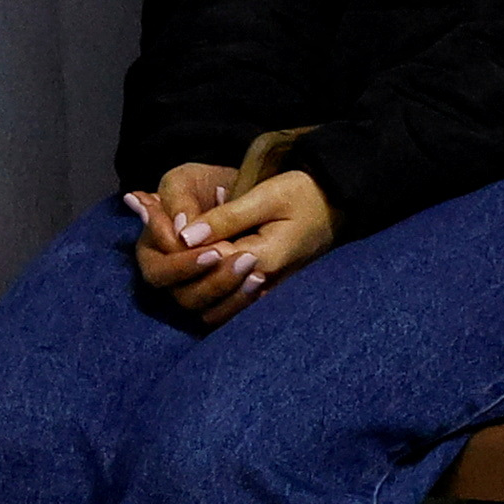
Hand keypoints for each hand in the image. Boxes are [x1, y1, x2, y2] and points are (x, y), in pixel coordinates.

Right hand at [129, 162, 244, 306]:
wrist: (246, 188)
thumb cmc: (207, 182)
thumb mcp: (187, 180)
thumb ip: (179, 202)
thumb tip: (183, 235)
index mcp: (153, 245)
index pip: (157, 267)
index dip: (182, 263)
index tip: (215, 252)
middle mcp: (168, 269)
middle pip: (177, 294)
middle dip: (209, 281)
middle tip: (245, 259)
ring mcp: (192, 284)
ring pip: (198, 307)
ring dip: (227, 292)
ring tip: (258, 273)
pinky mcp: (216, 295)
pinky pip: (219, 313)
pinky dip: (238, 303)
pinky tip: (260, 284)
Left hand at [134, 162, 335, 324]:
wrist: (339, 202)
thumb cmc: (306, 193)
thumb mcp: (267, 196)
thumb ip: (225, 218)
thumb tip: (184, 235)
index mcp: (262, 259)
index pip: (205, 267)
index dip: (182, 250)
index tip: (164, 219)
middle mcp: (262, 282)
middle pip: (201, 297)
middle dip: (180, 270)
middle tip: (168, 234)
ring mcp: (264, 289)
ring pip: (212, 310)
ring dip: (192, 286)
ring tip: (182, 251)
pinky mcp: (264, 287)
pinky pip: (228, 307)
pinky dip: (209, 295)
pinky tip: (200, 266)